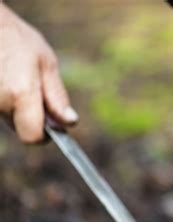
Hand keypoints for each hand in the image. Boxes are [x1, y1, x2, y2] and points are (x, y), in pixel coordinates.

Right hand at [0, 4, 77, 142]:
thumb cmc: (16, 39)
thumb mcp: (46, 64)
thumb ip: (57, 97)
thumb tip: (70, 123)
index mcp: (21, 93)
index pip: (32, 136)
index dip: (44, 135)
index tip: (52, 127)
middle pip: (20, 128)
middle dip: (31, 117)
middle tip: (33, 91)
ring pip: (8, 118)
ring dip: (16, 107)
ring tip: (16, 79)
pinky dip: (5, 99)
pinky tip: (6, 79)